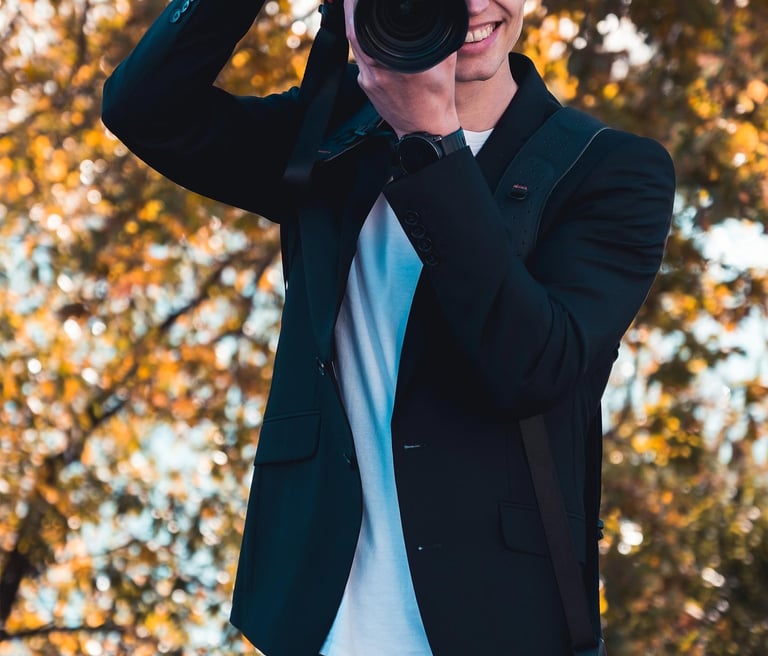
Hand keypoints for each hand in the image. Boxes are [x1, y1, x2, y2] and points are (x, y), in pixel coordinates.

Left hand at [343, 0, 461, 137]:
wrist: (426, 132)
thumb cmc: (438, 99)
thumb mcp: (445, 60)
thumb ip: (440, 32)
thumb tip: (443, 9)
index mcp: (393, 62)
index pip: (361, 24)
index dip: (356, 5)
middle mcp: (375, 71)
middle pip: (352, 31)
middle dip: (354, 11)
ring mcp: (367, 80)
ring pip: (355, 45)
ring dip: (358, 27)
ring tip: (365, 12)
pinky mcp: (365, 87)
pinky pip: (361, 59)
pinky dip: (365, 46)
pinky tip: (376, 42)